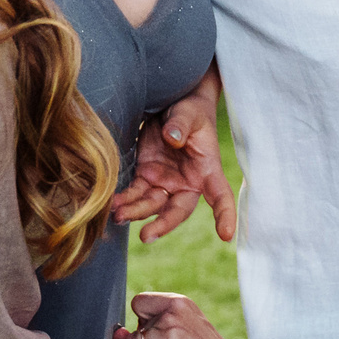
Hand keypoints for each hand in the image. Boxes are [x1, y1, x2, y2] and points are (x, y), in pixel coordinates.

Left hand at [109, 68, 236, 243]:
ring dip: (136, 212)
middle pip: (178, 210)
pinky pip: (135, 192)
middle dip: (162, 224)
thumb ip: (181, 125)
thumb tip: (172, 138)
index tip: (226, 234)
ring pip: (152, 205)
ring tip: (118, 215)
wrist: (172, 102)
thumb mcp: (189, 112)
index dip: (225, 215)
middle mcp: (187, 182)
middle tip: (146, 236)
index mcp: (206, 170)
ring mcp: (165, 182)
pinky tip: (112, 204)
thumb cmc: (189, 109)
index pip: (220, 195)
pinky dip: (125, 200)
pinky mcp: (146, 176)